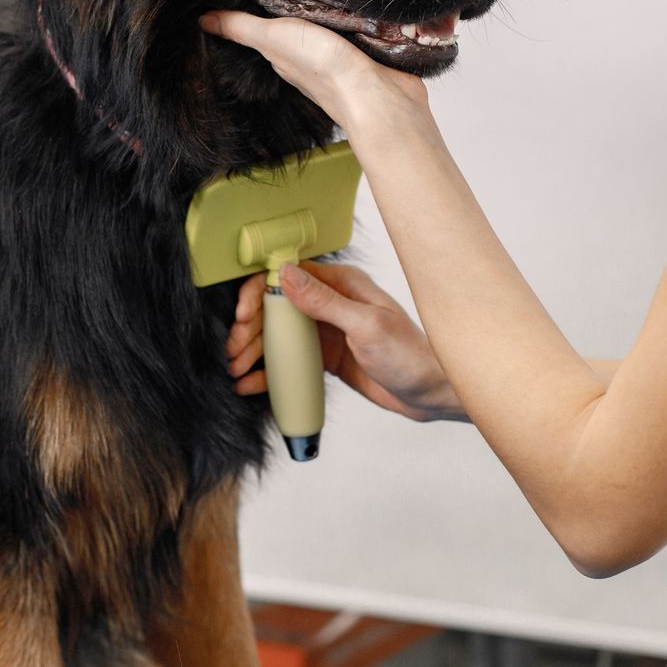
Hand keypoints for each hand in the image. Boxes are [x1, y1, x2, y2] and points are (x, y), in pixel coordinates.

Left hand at [197, 10, 428, 139]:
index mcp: (282, 52)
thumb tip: (202, 20)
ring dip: (323, 0)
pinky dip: (352, 8)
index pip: (263, 25)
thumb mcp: (274, 39)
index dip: (256, 4)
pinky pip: (356, 21)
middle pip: (295, 20)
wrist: (380, 96)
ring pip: (326, 19)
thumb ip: (242, 28)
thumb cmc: (324, 70)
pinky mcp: (367, 46)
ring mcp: (340, 51)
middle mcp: (308, 52)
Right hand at [225, 261, 465, 422]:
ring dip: (254, 350)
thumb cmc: (411, 355)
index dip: (259, 294)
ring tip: (237, 370)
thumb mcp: (366, 326)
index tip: (245, 318)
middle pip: (276, 308)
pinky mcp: (325, 357)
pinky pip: (289, 361)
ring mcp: (326, 331)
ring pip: (278, 335)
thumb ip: (324, 301)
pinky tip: (251, 384)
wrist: (432, 393)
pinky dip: (269, 371)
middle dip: (250, 328)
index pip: (287, 277)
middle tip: (234, 351)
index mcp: (340, 286)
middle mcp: (329, 304)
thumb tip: (286, 274)